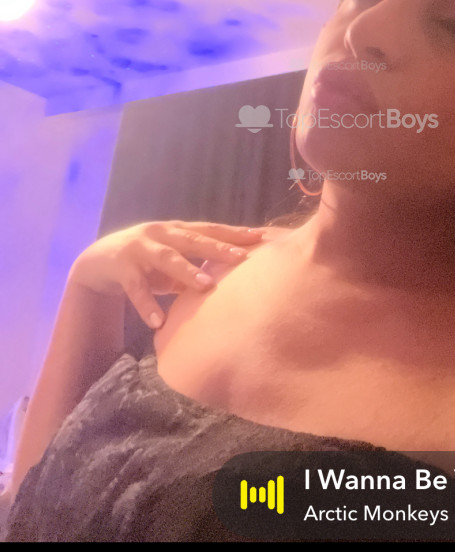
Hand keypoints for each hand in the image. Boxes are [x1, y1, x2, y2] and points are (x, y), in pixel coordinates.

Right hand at [68, 221, 266, 329]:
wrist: (97, 261)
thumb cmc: (144, 262)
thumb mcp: (171, 263)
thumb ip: (195, 269)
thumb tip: (230, 285)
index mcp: (176, 230)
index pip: (209, 230)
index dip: (233, 233)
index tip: (260, 237)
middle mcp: (159, 234)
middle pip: (192, 240)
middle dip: (217, 248)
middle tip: (241, 258)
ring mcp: (139, 248)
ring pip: (167, 258)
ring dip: (187, 271)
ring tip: (206, 287)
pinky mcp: (121, 267)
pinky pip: (136, 288)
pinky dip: (147, 305)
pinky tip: (157, 322)